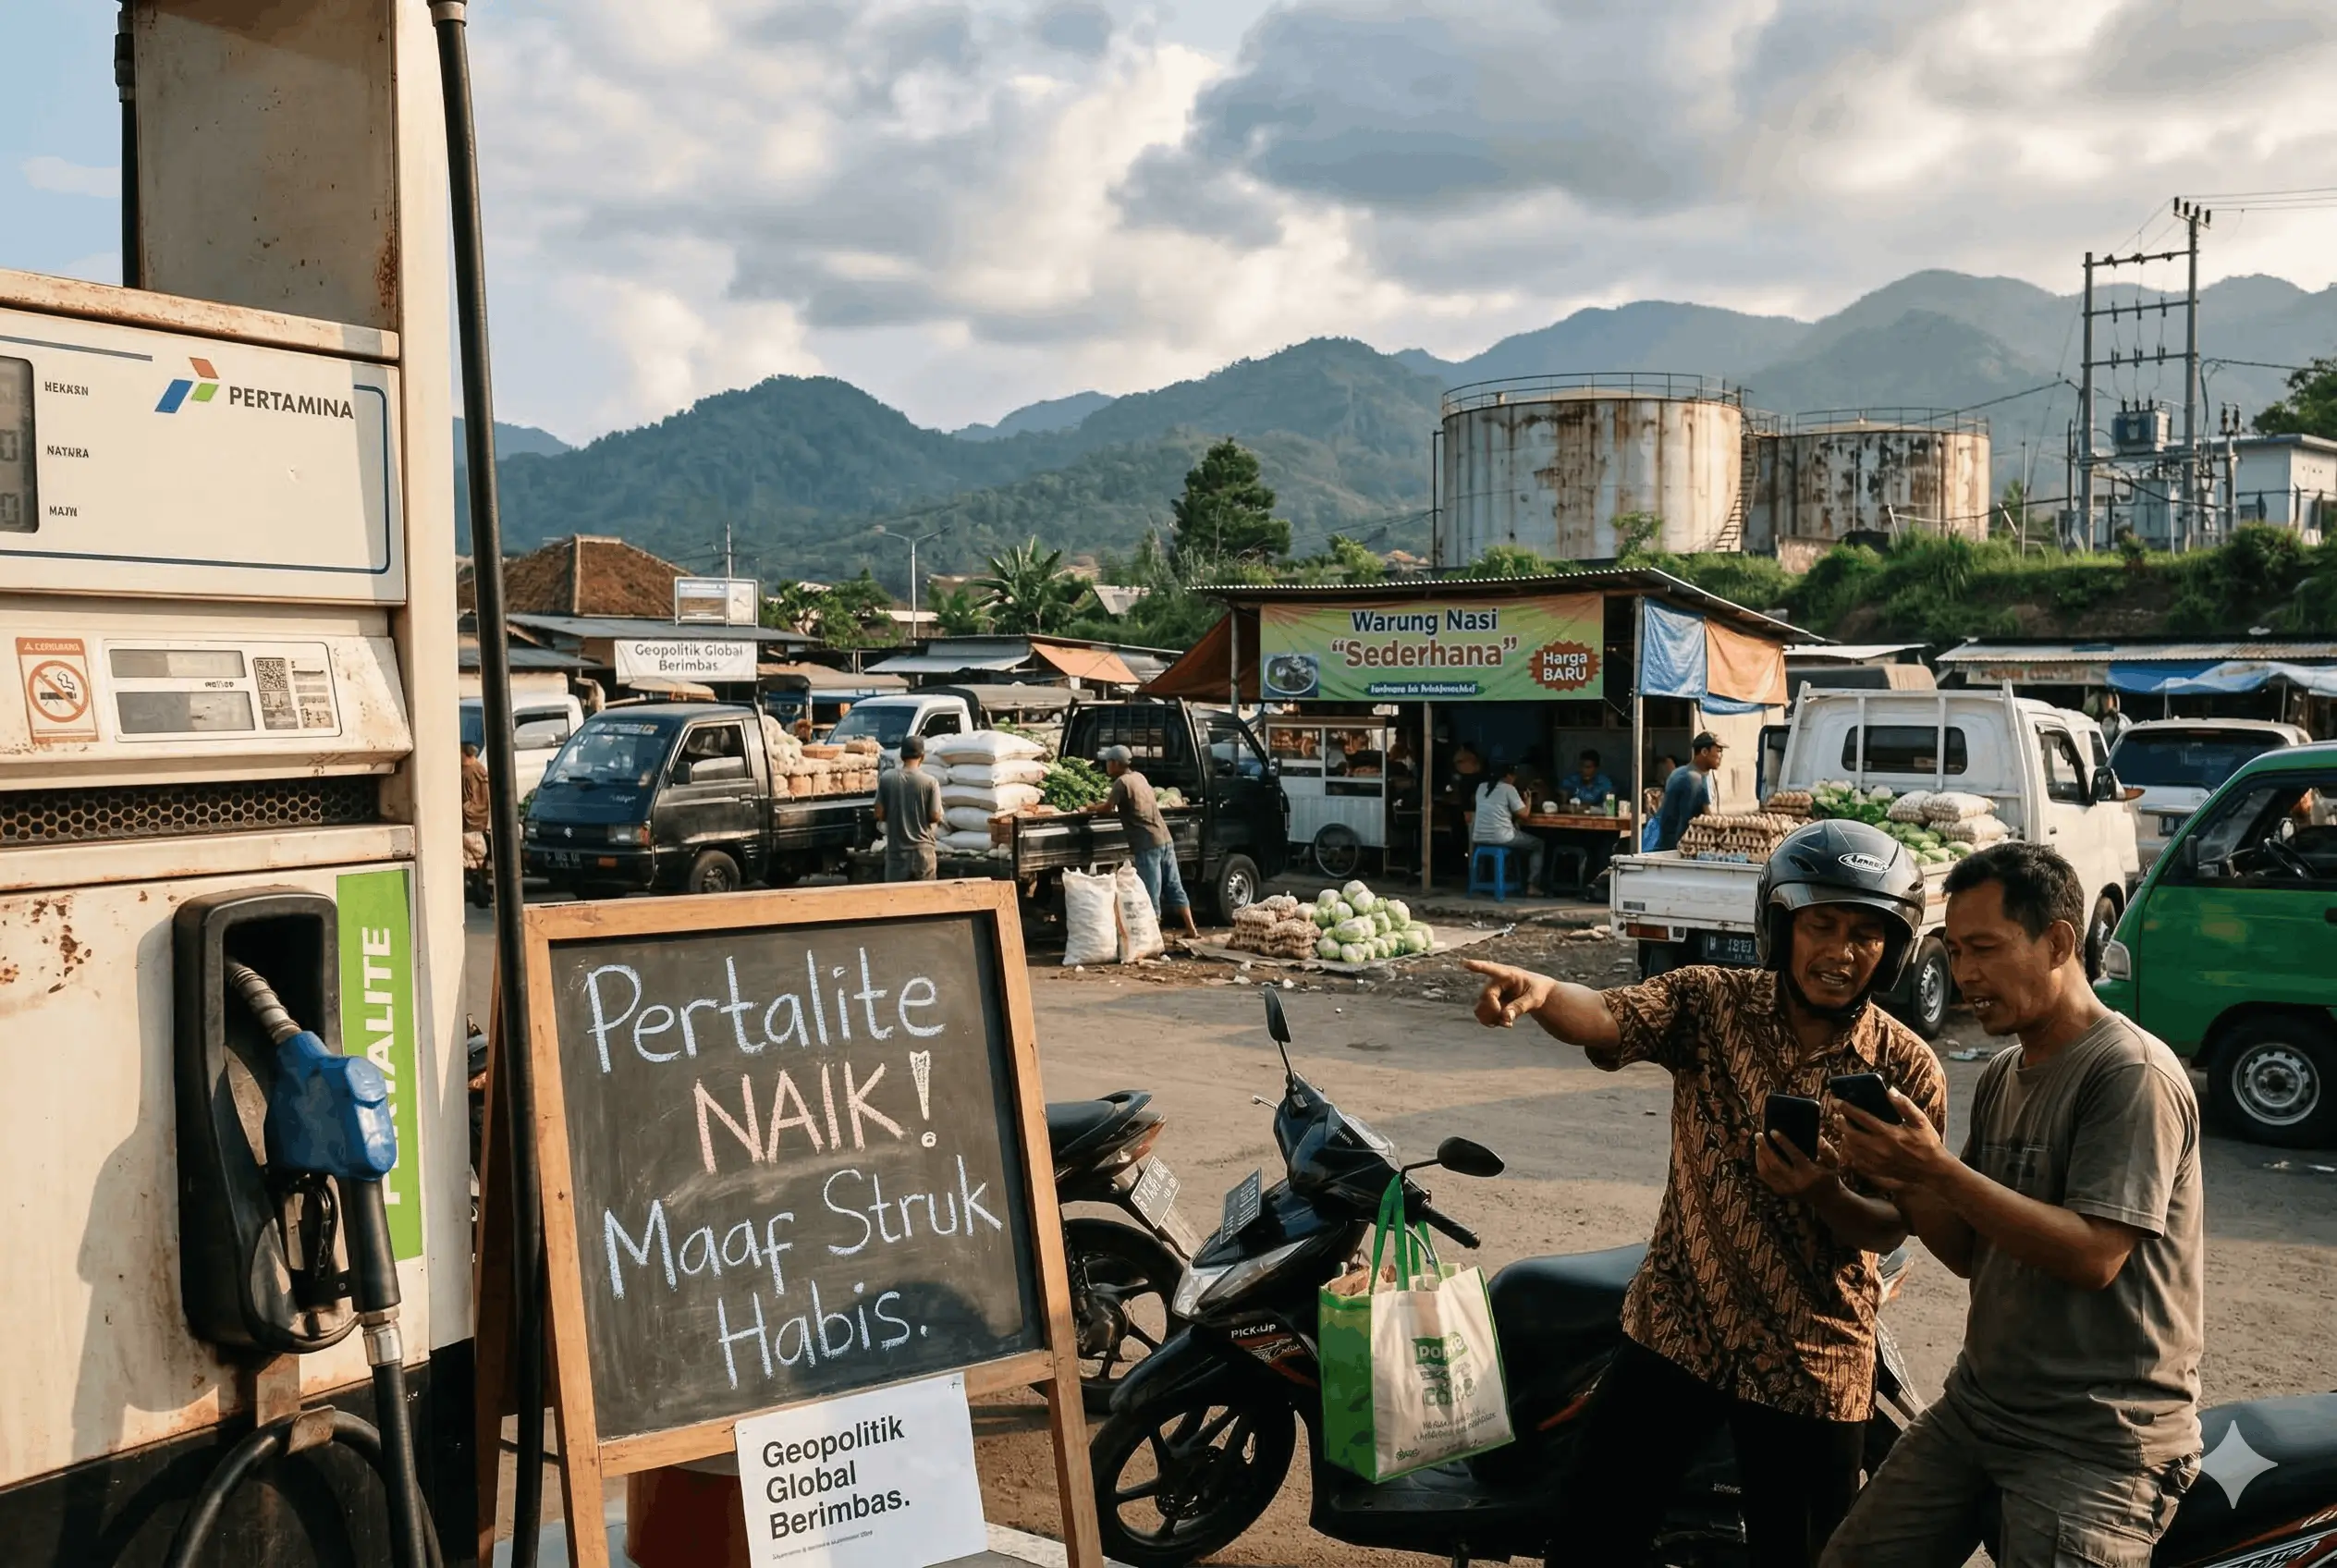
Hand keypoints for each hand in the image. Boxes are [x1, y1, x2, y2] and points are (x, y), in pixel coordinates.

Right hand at [1464, 959, 1557, 1027]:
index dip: (1478, 966)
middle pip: (1486, 997)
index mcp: (1508, 974)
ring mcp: (1491, 992)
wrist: (1536, 994)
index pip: (1491, 969)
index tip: (1465, 963)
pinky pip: (1482, 1015)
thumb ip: (1521, 1006)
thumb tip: (1506, 1017)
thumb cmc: (1537, 990)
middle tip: (1509, 1021)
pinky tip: (1504, 1023)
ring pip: (1480, 1008)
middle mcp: (1495, 982)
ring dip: (1491, 1018)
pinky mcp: (1489, 1003)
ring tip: (1508, 1024)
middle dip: (1495, 1011)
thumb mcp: (1535, 998)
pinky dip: (1491, 1022)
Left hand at [1754, 1130, 1840, 1200]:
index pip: (1794, 1155)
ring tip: (1758, 1143)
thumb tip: (1818, 1139)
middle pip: (1775, 1164)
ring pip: (1767, 1172)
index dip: (1782, 1143)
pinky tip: (1760, 1155)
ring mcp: (1787, 1189)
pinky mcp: (1781, 1192)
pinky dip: (1760, 1165)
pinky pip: (1765, 1178)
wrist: (1826, 1198)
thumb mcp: (1833, 1162)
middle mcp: (1796, 1182)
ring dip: (1760, 1156)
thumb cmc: (1829, 1175)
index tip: (1772, 1131)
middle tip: (1759, 1135)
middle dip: (1764, 1148)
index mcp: (1810, 1173)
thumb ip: (1828, 1151)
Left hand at [1832, 1087, 1947, 1189]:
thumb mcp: (1920, 1121)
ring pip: (1851, 1149)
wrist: (1934, 1170)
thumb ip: (1904, 1105)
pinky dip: (1851, 1153)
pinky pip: (1857, 1163)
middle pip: (1851, 1134)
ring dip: (1844, 1138)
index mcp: (1889, 1133)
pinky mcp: (1878, 1172)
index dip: (1846, 1108)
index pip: (1862, 1117)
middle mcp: (1880, 1148)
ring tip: (1844, 1130)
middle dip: (1840, 1123)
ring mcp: (1878, 1162)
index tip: (1836, 1101)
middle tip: (1837, 1116)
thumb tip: (1889, 1090)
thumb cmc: (1927, 1143)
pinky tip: (1852, 1147)